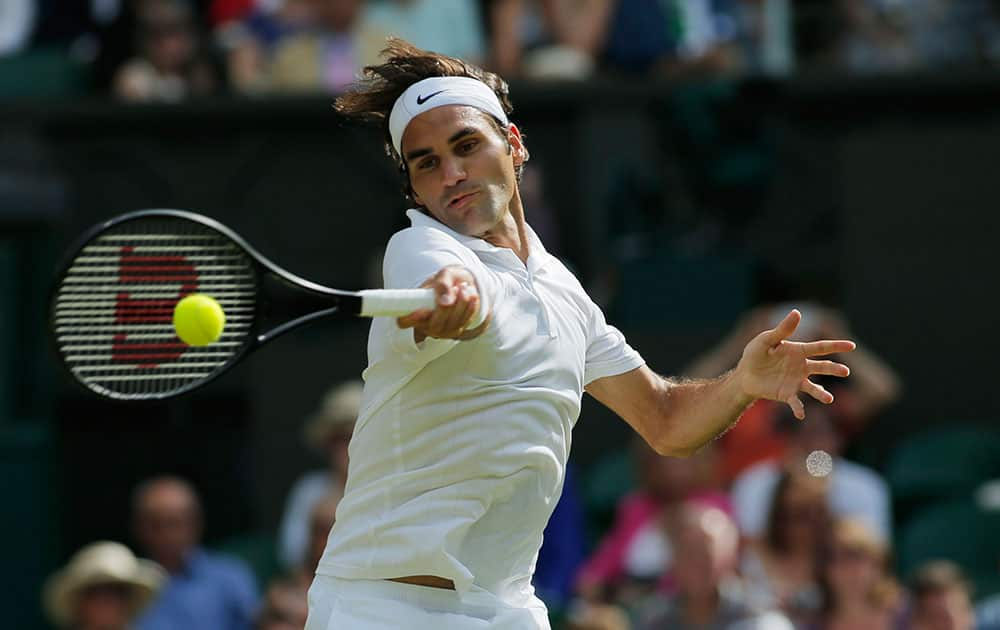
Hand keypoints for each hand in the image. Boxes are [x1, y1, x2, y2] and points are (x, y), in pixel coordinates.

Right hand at [396, 265, 488, 342]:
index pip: (403, 321)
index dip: (410, 319)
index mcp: (414, 311)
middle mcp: (426, 325)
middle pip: (435, 325)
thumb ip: (442, 284)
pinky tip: (471, 294)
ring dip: (462, 305)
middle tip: (455, 288)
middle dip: (447, 309)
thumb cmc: (447, 280)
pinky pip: (465, 322)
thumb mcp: (444, 275)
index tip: (421, 309)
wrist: (461, 284)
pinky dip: (470, 307)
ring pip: (452, 325)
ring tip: (464, 287)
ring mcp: (442, 331)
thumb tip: (446, 302)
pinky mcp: (458, 330)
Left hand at [736, 309, 855, 419]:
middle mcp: (802, 367)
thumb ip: (782, 330)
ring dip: (821, 393)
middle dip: (834, 369)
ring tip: (829, 399)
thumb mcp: (766, 340)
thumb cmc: (756, 354)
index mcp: (798, 351)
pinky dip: (799, 409)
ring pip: (813, 388)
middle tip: (845, 371)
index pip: (821, 347)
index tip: (852, 345)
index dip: (836, 346)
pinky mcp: (787, 394)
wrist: (745, 375)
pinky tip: (801, 415)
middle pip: (822, 367)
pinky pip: (796, 402)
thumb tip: (797, 312)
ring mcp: (796, 382)